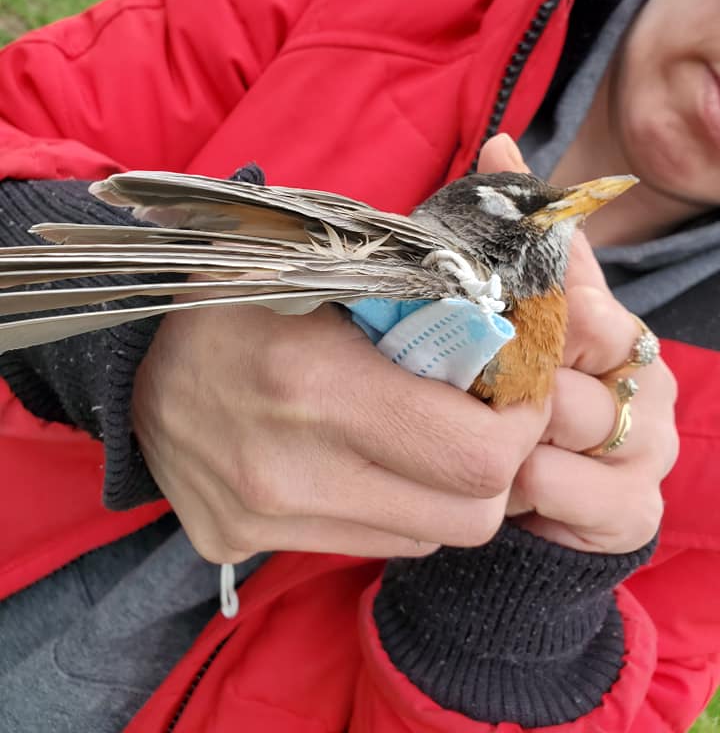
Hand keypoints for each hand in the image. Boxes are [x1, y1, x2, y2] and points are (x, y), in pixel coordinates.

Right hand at [131, 297, 547, 563]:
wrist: (125, 349)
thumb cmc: (232, 288)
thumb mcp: (321, 259)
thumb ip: (418, 289)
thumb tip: (507, 319)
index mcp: (314, 383)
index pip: (477, 454)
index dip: (524, 422)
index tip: (522, 382)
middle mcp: (288, 471)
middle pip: (469, 517)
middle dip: (501, 465)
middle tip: (490, 412)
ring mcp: (261, 519)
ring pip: (426, 538)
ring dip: (449, 487)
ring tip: (426, 429)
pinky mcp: (240, 542)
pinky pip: (368, 543)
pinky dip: (397, 505)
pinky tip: (370, 455)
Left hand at [476, 135, 678, 552]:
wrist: (545, 484)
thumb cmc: (529, 384)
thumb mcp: (525, 306)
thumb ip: (520, 232)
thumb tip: (499, 145)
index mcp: (617, 324)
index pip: (582, 308)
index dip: (525, 324)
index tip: (487, 338)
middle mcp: (647, 379)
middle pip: (571, 367)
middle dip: (512, 387)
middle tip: (480, 396)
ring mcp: (649, 446)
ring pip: (565, 428)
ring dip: (514, 437)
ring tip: (498, 438)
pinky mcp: (635, 508)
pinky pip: (568, 491)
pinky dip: (531, 490)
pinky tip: (519, 484)